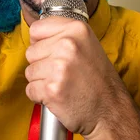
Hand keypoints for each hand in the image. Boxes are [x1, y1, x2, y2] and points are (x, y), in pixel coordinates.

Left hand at [24, 17, 125, 135]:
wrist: (110, 110)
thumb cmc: (99, 80)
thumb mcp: (88, 44)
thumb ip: (63, 34)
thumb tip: (35, 35)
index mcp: (76, 29)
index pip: (36, 29)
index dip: (40, 43)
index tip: (51, 52)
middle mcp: (68, 44)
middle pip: (30, 51)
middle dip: (41, 64)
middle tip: (62, 72)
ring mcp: (59, 67)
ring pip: (29, 71)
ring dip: (41, 81)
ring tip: (62, 84)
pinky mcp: (52, 89)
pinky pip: (30, 90)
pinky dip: (40, 96)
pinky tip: (58, 95)